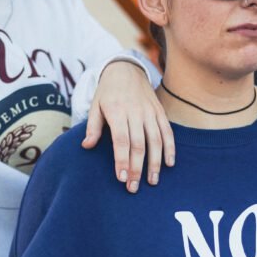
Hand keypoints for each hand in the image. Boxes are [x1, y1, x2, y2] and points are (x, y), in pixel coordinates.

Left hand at [82, 60, 174, 191]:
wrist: (126, 69)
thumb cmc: (107, 92)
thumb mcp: (95, 105)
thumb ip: (92, 127)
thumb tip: (87, 147)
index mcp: (117, 111)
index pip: (121, 140)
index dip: (122, 160)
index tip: (122, 178)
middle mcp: (135, 112)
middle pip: (139, 144)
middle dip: (137, 168)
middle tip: (133, 188)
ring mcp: (150, 112)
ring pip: (155, 141)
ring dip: (155, 163)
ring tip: (152, 181)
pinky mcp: (160, 112)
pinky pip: (167, 132)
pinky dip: (170, 148)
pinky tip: (169, 164)